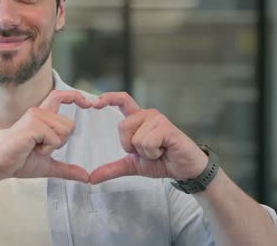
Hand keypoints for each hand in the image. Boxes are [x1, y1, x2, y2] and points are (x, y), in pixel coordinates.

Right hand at [0, 90, 91, 182]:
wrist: (0, 165)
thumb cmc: (19, 161)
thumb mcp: (48, 165)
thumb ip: (67, 169)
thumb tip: (86, 177)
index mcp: (42, 116)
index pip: (60, 96)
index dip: (75, 96)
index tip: (88, 104)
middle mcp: (38, 112)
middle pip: (70, 125)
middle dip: (60, 142)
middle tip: (40, 147)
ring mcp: (35, 116)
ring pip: (64, 131)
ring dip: (52, 146)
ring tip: (34, 147)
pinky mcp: (33, 125)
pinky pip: (55, 139)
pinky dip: (47, 150)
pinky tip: (31, 148)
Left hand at [88, 92, 208, 184]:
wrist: (184, 170)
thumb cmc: (161, 162)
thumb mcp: (132, 165)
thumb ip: (112, 168)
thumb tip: (92, 178)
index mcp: (138, 119)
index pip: (122, 101)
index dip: (108, 98)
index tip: (94, 103)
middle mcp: (147, 114)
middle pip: (122, 127)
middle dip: (131, 146)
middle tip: (148, 151)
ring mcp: (158, 119)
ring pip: (135, 138)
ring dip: (145, 152)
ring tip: (159, 151)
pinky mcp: (167, 127)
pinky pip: (147, 142)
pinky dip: (153, 153)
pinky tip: (165, 151)